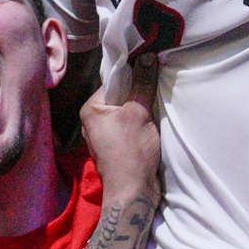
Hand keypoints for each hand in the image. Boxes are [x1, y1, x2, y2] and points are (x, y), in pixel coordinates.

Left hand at [80, 54, 161, 202]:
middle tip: (158, 88)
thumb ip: (143, 84)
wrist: (133, 192)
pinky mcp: (117, 148)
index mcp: (90, 110)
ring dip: (143, 110)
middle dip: (139, 94)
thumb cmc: (131, 152)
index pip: (113, 82)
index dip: (133, 76)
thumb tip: (148, 57)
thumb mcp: (139, 113)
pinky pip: (131, 127)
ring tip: (157, 106)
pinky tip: (154, 124)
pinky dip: (142, 124)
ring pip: (127, 113)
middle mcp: (93, 122)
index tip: (152, 70)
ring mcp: (105, 136)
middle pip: (121, 97)